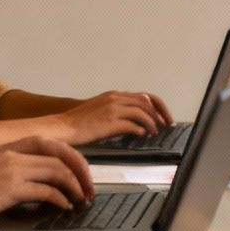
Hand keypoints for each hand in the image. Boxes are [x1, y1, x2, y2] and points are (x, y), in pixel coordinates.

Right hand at [0, 142, 92, 220]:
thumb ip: (14, 170)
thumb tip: (35, 182)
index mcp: (12, 148)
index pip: (53, 145)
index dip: (73, 158)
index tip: (81, 173)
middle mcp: (16, 154)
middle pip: (61, 156)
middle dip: (81, 173)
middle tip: (88, 189)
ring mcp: (13, 170)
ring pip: (57, 171)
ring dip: (74, 187)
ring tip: (80, 200)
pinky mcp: (10, 188)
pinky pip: (45, 191)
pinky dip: (59, 199)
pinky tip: (63, 207)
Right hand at [53, 90, 174, 143]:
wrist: (64, 127)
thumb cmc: (80, 122)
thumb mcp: (101, 109)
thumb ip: (118, 110)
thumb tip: (136, 122)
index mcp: (114, 95)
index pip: (144, 96)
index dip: (157, 106)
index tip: (164, 116)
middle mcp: (115, 98)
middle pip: (146, 102)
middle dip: (159, 114)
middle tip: (165, 124)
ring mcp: (113, 109)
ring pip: (142, 112)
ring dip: (151, 122)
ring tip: (155, 132)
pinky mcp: (110, 121)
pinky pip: (132, 124)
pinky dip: (140, 129)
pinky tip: (142, 135)